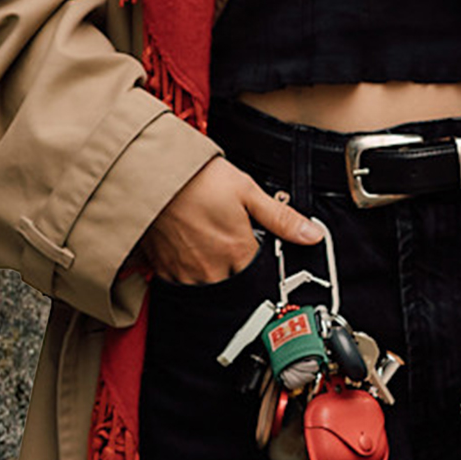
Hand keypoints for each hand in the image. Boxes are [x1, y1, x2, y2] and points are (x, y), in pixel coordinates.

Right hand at [132, 155, 321, 286]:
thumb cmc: (197, 179)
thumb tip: (313, 235)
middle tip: (229, 242)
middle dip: (238, 268)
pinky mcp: (161, 268)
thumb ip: (281, 218)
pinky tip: (189, 247)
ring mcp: (184, 271)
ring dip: (213, 271)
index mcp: (237, 253)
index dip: (263, 261)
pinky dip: (187, 269)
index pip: (261, 274)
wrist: (147, 174)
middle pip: (235, 282)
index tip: (258, 249)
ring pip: (208, 285)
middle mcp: (211, 269)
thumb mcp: (247, 192)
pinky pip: (180, 281)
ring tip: (209, 243)